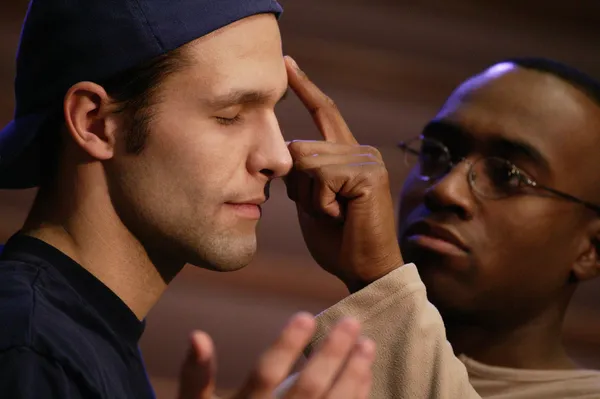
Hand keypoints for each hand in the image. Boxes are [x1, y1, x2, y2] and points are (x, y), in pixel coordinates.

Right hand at [178, 313, 373, 398]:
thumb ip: (196, 377)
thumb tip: (196, 335)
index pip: (266, 375)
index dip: (286, 346)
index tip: (306, 315)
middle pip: (308, 389)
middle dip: (332, 354)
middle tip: (352, 322)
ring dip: (353, 376)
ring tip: (367, 344)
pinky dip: (356, 397)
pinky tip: (365, 376)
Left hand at [283, 56, 403, 291]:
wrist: (363, 270)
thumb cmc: (337, 241)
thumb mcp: (310, 202)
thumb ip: (301, 175)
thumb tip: (286, 153)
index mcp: (346, 154)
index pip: (324, 112)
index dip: (305, 88)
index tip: (288, 63)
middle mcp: (360, 149)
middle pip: (299, 147)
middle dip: (298, 187)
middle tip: (325, 212)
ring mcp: (366, 158)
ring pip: (306, 160)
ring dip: (309, 197)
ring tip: (334, 214)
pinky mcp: (368, 172)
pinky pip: (320, 176)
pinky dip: (320, 203)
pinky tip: (341, 216)